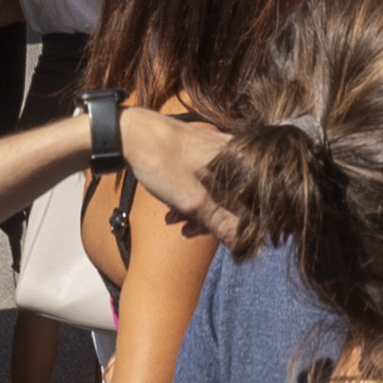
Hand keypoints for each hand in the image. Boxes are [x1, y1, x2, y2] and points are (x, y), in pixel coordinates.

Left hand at [115, 101, 235, 237]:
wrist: (131, 134)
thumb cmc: (163, 162)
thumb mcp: (193, 201)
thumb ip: (222, 225)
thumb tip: (248, 248)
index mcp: (240, 162)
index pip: (251, 204)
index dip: (236, 225)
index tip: (214, 235)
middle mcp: (235, 153)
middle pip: (234, 198)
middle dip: (210, 219)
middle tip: (186, 230)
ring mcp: (218, 150)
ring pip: (217, 190)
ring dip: (197, 209)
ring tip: (173, 219)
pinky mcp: (203, 149)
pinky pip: (206, 178)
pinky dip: (192, 195)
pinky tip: (173, 206)